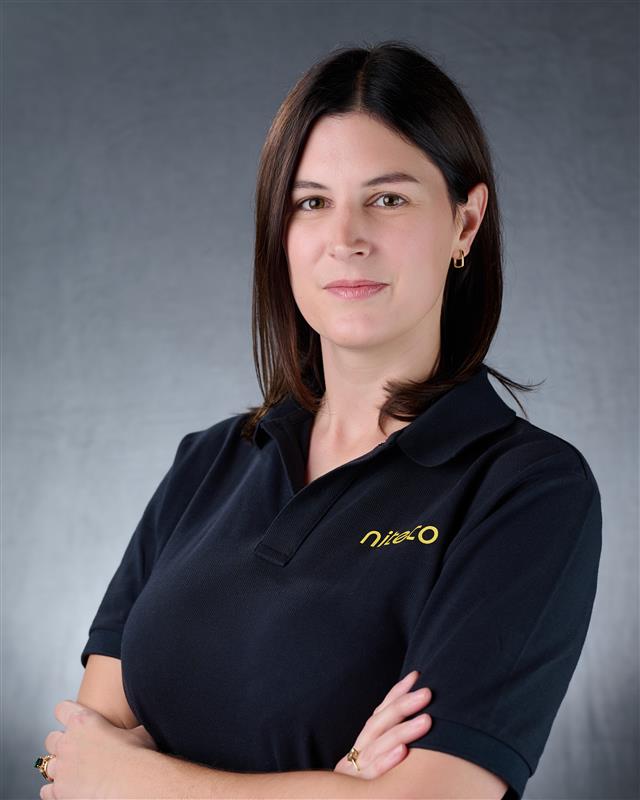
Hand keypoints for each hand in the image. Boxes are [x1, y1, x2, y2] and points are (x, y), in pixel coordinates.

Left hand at [39, 700, 158, 798]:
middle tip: (76, 751)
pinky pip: (46, 790)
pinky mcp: (59, 791)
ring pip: (47, 765)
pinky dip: (54, 791)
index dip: (66, 713)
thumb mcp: (139, 732)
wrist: (132, 782)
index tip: (72, 719)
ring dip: (59, 768)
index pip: (62, 709)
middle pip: (51, 738)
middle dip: (61, 744)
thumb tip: (146, 718)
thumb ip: (131, 726)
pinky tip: (69, 791)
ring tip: (74, 773)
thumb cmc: (137, 756)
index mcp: (84, 722)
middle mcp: (68, 743)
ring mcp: (61, 768)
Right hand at [334, 670, 431, 779]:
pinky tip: (403, 750)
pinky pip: (373, 775)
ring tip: (427, 720)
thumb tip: (420, 721)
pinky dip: (387, 761)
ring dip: (403, 731)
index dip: (397, 693)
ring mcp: (355, 772)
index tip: (416, 675)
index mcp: (362, 746)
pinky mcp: (357, 791)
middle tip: (426, 692)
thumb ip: (390, 747)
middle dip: (403, 706)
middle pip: (378, 724)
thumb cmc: (365, 789)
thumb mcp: (374, 766)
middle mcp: (357, 754)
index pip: (380, 714)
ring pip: (377, 746)